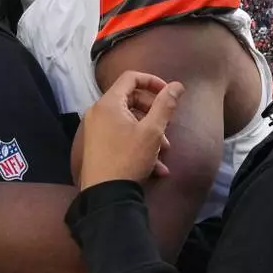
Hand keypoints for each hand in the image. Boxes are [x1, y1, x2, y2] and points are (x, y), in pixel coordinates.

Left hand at [77, 71, 184, 190]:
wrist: (106, 195)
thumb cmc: (128, 159)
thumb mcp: (152, 131)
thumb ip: (165, 105)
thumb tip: (177, 85)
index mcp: (108, 103)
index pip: (131, 77)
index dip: (153, 81)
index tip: (169, 93)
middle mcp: (98, 113)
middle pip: (131, 100)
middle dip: (154, 113)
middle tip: (168, 127)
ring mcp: (95, 130)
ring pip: (129, 122)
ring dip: (150, 133)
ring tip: (164, 152)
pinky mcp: (97, 146)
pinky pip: (121, 137)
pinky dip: (139, 145)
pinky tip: (156, 167)